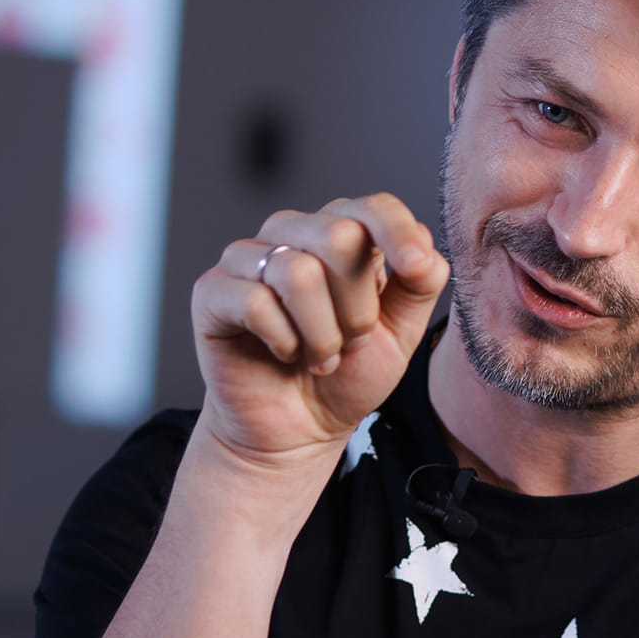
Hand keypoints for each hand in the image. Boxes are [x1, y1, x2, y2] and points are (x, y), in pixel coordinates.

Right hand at [190, 193, 448, 469]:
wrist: (298, 429)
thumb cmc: (347, 375)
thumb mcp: (400, 333)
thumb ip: (419, 285)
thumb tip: (425, 251)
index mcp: (343, 232)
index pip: (374, 207)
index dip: (399, 233)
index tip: (414, 268)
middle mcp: (294, 232)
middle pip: (339, 236)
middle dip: (358, 306)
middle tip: (351, 340)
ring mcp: (249, 257)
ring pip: (298, 272)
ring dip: (322, 334)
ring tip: (321, 357)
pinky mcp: (213, 290)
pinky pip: (256, 302)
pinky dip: (283, 341)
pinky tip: (284, 354)